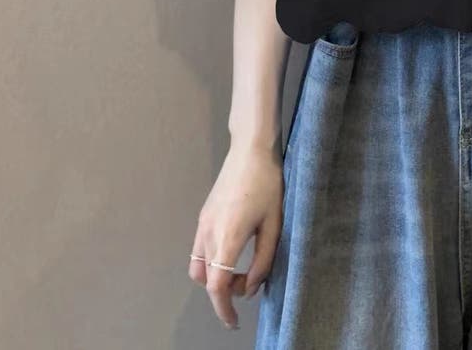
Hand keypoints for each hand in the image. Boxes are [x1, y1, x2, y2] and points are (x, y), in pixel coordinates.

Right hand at [188, 141, 284, 329]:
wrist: (251, 150)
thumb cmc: (268, 184)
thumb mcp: (274, 224)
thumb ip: (263, 259)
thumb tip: (251, 287)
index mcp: (227, 238)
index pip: (216, 286)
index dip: (223, 309)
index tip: (234, 321)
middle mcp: (208, 234)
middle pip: (206, 280)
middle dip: (223, 294)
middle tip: (247, 290)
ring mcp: (202, 224)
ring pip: (198, 266)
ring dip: (213, 278)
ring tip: (239, 274)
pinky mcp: (203, 215)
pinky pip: (199, 250)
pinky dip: (210, 262)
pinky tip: (232, 253)